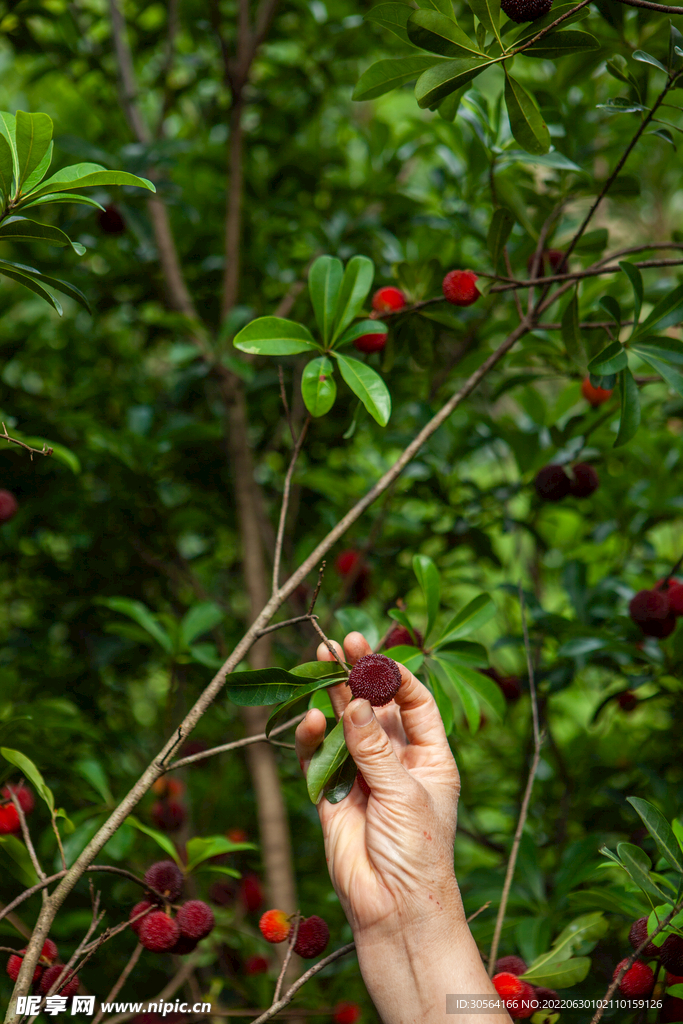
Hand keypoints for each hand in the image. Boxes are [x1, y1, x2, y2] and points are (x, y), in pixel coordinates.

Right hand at [295, 630, 463, 939]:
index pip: (414, 704)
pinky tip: (312, 717)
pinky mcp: (333, 795)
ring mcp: (363, 776)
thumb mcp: (404, 792)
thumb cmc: (418, 851)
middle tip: (343, 640)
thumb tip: (353, 701)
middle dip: (360, 675)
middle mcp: (396, 760)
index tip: (376, 657)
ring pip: (345, 725)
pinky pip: (319, 757)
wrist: (394, 909)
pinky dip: (313, 737)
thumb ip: (373, 747)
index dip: (396, 678)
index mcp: (429, 757)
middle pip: (376, 707)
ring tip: (321, 657)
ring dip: (334, 694)